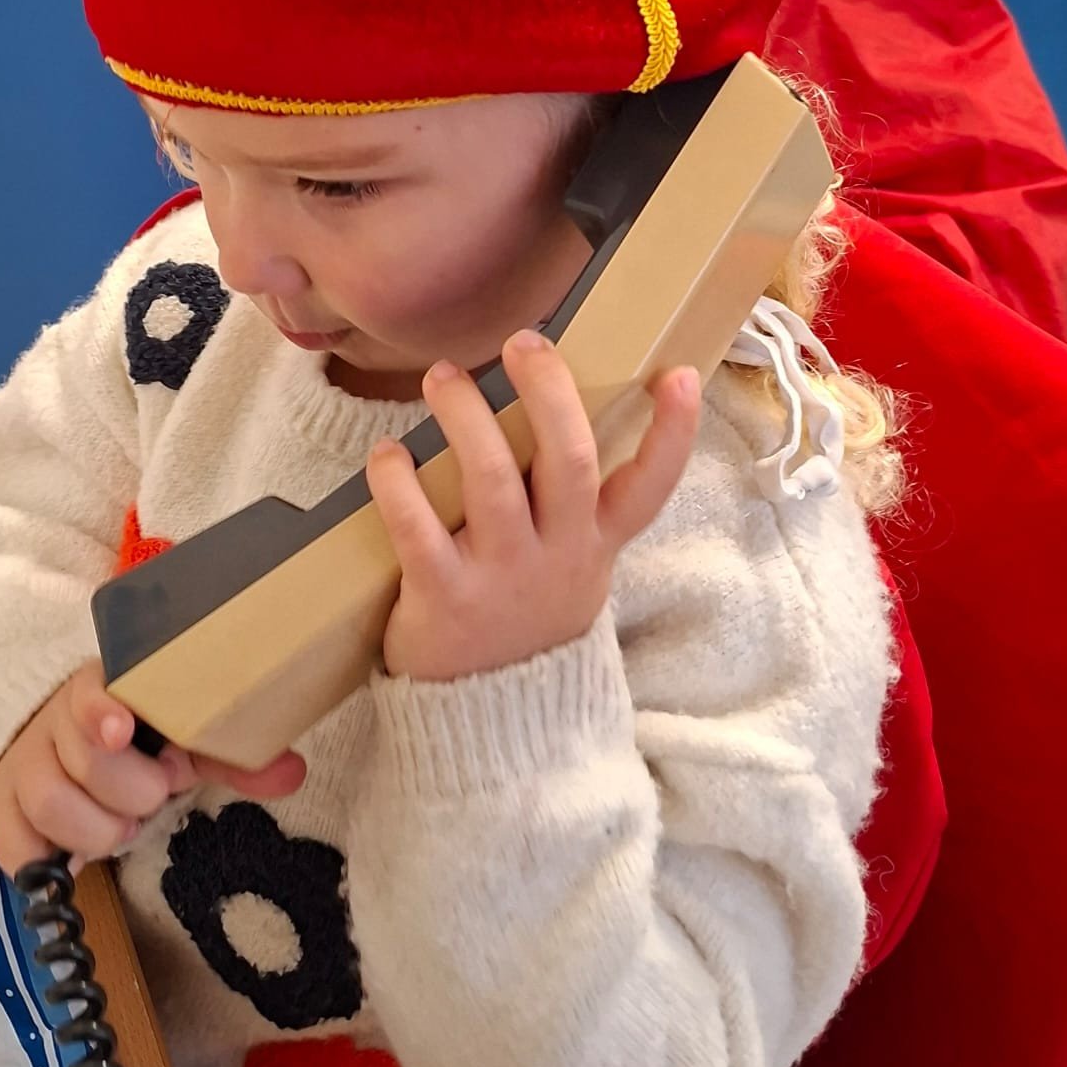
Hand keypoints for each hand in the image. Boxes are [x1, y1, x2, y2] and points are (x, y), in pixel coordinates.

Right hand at [0, 662, 306, 869]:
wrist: (66, 749)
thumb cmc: (141, 744)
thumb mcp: (186, 742)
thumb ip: (235, 756)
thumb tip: (292, 771)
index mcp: (106, 689)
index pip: (90, 690)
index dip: (102, 710)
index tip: (121, 730)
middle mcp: (56, 722)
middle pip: (84, 760)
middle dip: (134, 791)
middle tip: (157, 793)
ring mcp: (23, 765)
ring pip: (50, 804)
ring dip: (99, 829)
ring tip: (122, 827)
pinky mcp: (1, 812)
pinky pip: (17, 846)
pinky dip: (52, 859)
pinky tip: (75, 852)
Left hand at [366, 329, 700, 683]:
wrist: (493, 723)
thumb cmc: (526, 617)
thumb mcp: (573, 568)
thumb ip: (571, 502)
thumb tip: (551, 407)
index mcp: (595, 544)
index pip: (650, 487)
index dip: (673, 433)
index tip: (680, 375)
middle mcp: (558, 556)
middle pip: (571, 461)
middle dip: (550, 392)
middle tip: (524, 342)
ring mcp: (503, 579)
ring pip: (493, 481)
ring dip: (466, 419)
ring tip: (441, 377)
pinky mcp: (444, 600)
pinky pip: (419, 530)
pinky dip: (399, 484)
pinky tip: (386, 454)